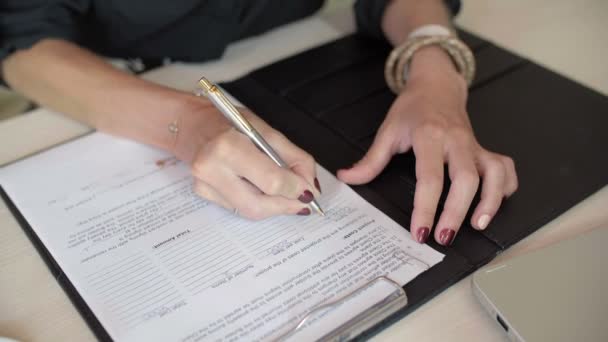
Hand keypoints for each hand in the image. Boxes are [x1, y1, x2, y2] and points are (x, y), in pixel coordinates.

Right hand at [174, 104, 320, 219]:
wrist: (191, 124)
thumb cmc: (229, 122)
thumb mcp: (267, 131)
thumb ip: (294, 158)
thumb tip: (309, 186)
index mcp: (229, 147)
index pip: (271, 181)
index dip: (295, 189)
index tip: (308, 191)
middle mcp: (212, 168)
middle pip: (259, 205)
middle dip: (286, 205)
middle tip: (302, 201)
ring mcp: (204, 184)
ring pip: (249, 211)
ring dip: (273, 206)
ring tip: (285, 194)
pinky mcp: (202, 194)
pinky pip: (238, 207)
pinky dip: (256, 201)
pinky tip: (259, 188)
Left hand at [338, 46, 517, 245]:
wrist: (436, 85)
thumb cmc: (412, 109)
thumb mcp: (388, 131)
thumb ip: (370, 160)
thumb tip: (347, 178)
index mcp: (428, 136)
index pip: (429, 177)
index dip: (425, 208)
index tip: (420, 232)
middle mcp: (456, 140)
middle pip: (465, 179)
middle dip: (456, 212)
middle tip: (444, 237)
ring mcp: (474, 144)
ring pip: (493, 172)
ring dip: (490, 201)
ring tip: (478, 226)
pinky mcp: (485, 148)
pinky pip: (505, 167)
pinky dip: (505, 187)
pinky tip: (495, 204)